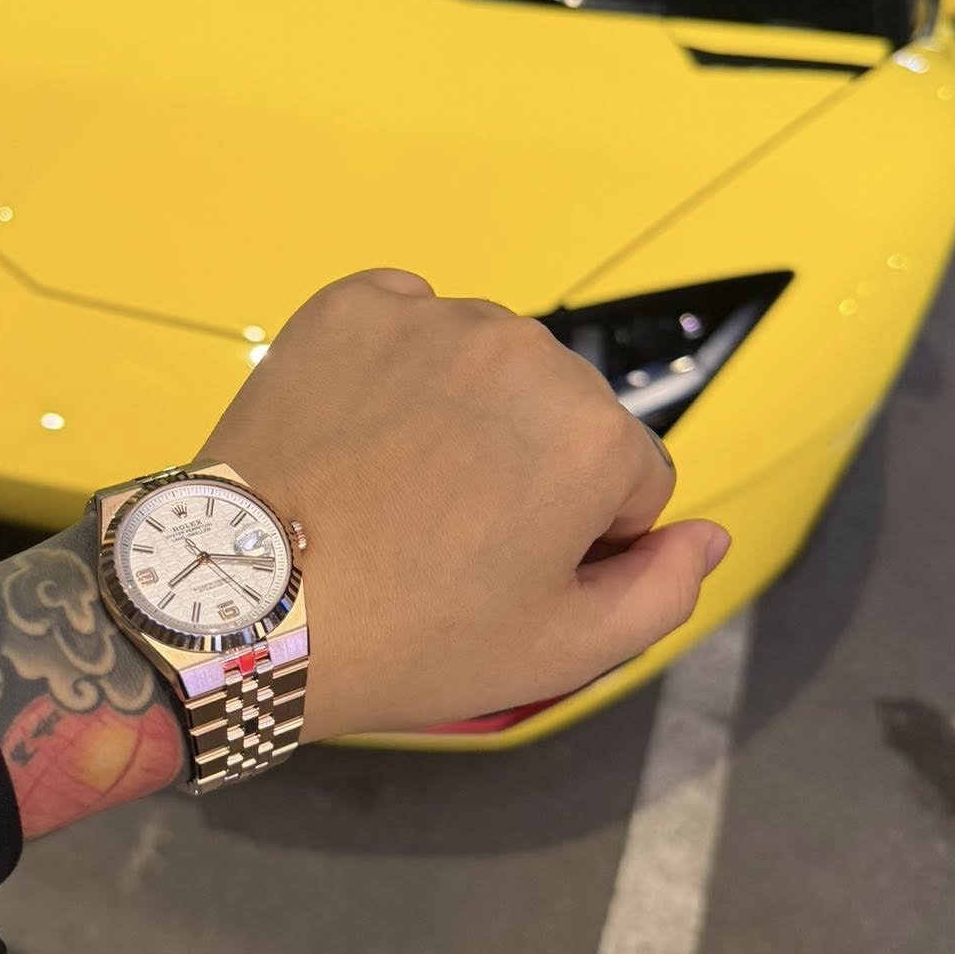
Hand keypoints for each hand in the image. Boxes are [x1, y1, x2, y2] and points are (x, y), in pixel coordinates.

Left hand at [195, 270, 728, 742]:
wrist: (243, 602)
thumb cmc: (409, 637)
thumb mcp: (559, 650)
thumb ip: (664, 589)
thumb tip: (711, 535)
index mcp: (594, 435)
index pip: (632, 480)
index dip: (580, 539)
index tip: (507, 572)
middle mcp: (527, 352)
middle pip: (564, 413)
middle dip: (528, 466)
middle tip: (446, 537)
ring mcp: (433, 318)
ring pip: (489, 365)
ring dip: (465, 412)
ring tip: (396, 488)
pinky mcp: (353, 304)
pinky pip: (409, 322)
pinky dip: (396, 367)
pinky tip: (361, 434)